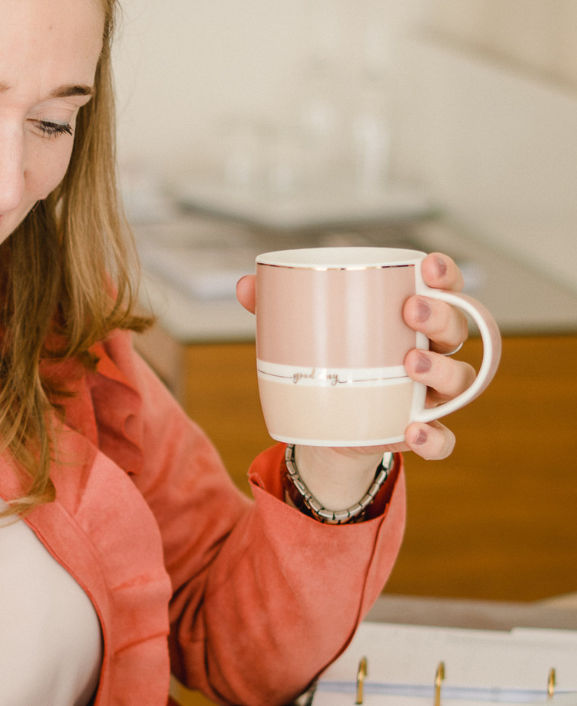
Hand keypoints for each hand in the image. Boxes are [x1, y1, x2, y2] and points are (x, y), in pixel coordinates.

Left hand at [236, 252, 472, 508]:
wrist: (326, 425)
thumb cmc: (328, 362)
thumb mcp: (305, 334)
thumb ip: (279, 309)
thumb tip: (244, 285)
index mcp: (413, 319)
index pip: (446, 289)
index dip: (446, 276)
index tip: (429, 266)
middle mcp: (433, 352)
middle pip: (458, 329)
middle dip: (441, 316)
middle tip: (410, 311)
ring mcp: (430, 395)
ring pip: (461, 380)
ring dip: (442, 369)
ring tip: (410, 363)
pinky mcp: (420, 432)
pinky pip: (444, 439)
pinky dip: (436, 437)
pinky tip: (413, 431)